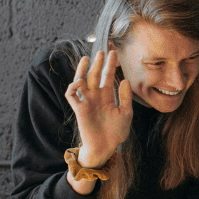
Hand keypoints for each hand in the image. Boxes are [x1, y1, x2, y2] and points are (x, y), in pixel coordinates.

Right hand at [64, 50, 132, 168]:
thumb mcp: (126, 113)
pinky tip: (78, 81)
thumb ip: (125, 97)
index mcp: (107, 97)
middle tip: (102, 50)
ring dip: (82, 70)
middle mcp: (95, 97)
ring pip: (81, 81)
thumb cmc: (116, 132)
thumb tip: (125, 80)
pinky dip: (72, 87)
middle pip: (95, 75)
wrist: (106, 147)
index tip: (115, 53)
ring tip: (86, 58)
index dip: (110, 65)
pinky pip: (72, 95)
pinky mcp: (79, 109)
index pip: (108, 76)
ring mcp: (86, 102)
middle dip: (98, 63)